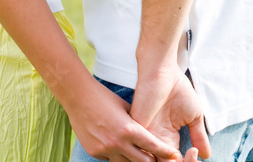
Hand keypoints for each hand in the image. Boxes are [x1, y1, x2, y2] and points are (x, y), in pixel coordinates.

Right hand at [67, 80, 187, 161]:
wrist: (78, 96)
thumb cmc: (103, 97)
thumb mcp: (125, 107)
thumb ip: (137, 122)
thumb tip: (147, 133)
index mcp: (129, 129)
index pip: (153, 146)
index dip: (166, 153)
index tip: (174, 155)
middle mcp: (118, 143)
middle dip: (150, 160)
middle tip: (153, 156)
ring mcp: (105, 149)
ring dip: (132, 159)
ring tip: (133, 150)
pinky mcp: (95, 152)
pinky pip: (110, 159)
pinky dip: (115, 154)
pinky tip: (112, 142)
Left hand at [130, 64, 210, 160]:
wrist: (162, 70)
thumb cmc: (177, 88)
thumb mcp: (193, 116)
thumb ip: (198, 136)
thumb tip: (205, 155)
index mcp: (168, 139)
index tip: (194, 153)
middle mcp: (156, 140)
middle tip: (190, 155)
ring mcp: (145, 135)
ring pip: (153, 160)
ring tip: (180, 156)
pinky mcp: (137, 129)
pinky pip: (144, 150)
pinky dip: (161, 155)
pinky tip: (172, 151)